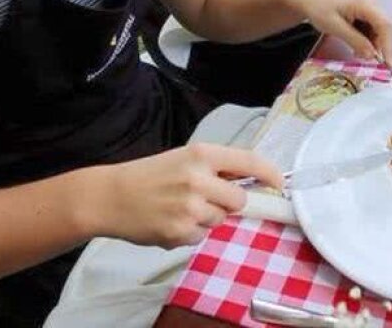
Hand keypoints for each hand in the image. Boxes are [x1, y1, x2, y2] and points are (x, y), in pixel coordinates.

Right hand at [89, 145, 281, 247]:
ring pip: (219, 220)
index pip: (248, 161)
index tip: (280, 184)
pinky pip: (200, 237)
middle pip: (239, 200)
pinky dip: (189, 233)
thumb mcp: (183, 159)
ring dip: (206, 219)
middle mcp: (199, 178)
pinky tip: (169, 222)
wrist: (111, 196)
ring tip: (179, 210)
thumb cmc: (149, 176)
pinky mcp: (180, 231)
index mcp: (201, 154)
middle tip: (206, 200)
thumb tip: (250, 181)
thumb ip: (214, 168)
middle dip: (228, 204)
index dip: (269, 174)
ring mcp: (190, 207)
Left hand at [291, 0, 391, 64]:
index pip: (385, 25)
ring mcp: (369, 10)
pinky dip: (366, 42)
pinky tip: (355, 47)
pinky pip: (371, 31)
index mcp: (365, 4)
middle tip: (371, 62)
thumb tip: (372, 56)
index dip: (389, 46)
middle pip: (384, 29)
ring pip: (378, 32)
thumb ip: (355, 41)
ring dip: (371, 46)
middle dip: (379, 47)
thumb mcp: (335, 27)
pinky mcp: (365, 15)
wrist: (308, 1)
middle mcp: (371, 5)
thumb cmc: (319, 9)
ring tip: (356, 53)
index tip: (389, 65)